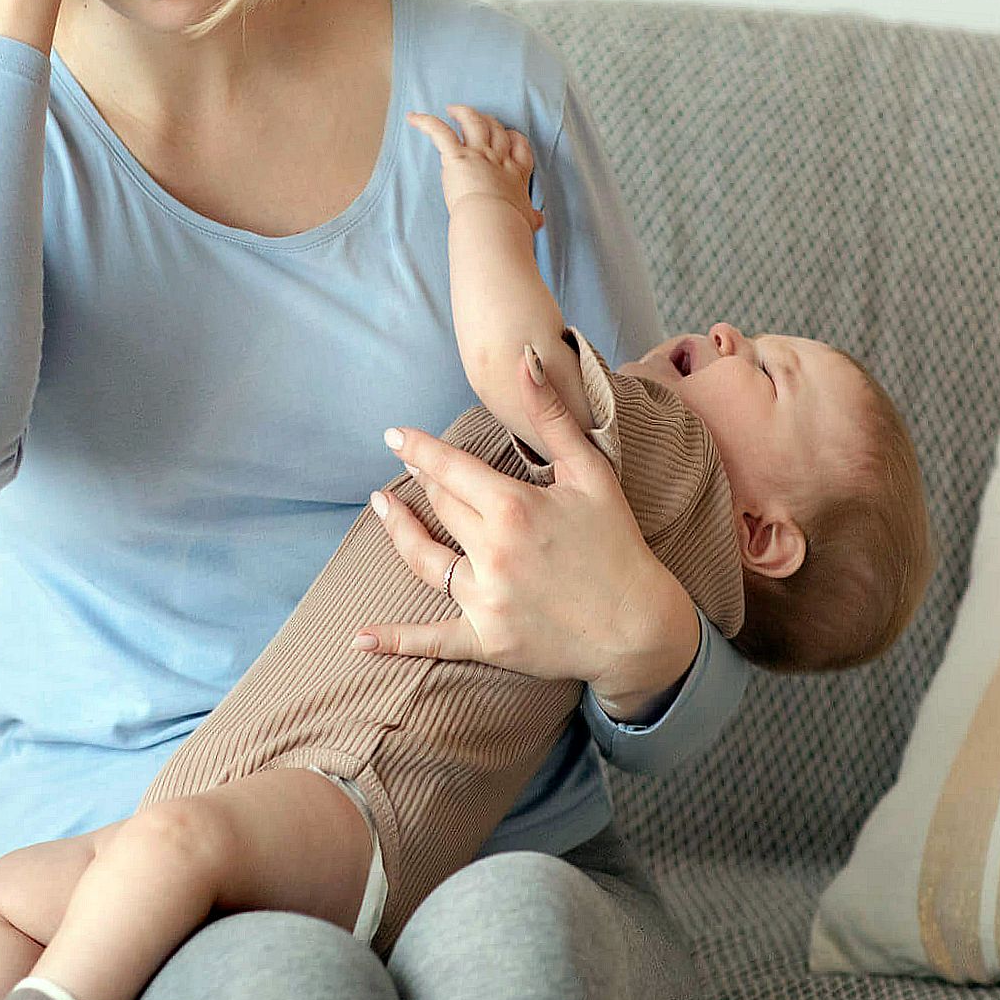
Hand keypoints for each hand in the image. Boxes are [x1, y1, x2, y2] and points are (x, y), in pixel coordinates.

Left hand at [352, 346, 697, 705]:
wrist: (641, 627)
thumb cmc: (617, 544)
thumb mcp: (591, 472)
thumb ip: (551, 414)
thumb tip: (526, 358)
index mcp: (513, 508)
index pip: (449, 469)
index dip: (418, 450)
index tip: (394, 436)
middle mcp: (493, 552)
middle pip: (440, 507)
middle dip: (423, 484)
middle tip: (408, 469)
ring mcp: (487, 600)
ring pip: (424, 560)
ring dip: (398, 531)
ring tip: (383, 508)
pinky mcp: (488, 640)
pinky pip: (431, 640)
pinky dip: (394, 641)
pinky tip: (359, 638)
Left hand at [404, 104, 543, 233]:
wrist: (494, 224)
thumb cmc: (509, 226)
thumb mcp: (526, 219)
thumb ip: (530, 216)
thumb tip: (537, 220)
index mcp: (515, 173)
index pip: (519, 146)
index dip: (513, 137)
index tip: (509, 134)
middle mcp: (498, 158)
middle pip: (496, 130)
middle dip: (488, 121)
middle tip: (480, 117)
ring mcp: (479, 154)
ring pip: (473, 122)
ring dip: (463, 113)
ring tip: (452, 109)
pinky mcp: (458, 156)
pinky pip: (440, 132)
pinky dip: (425, 122)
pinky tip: (413, 118)